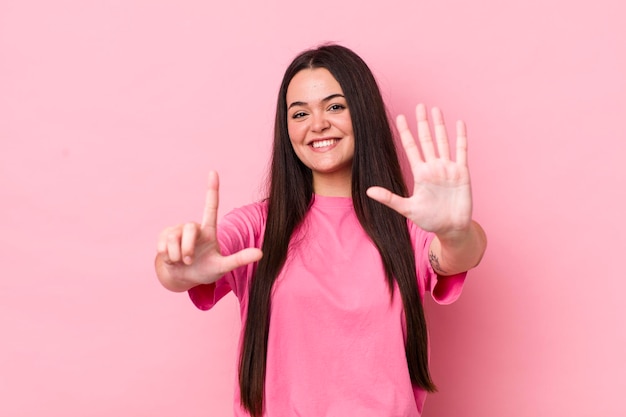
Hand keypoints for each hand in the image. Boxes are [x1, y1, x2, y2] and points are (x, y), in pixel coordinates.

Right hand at [155, 171, 262, 290]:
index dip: (212, 189)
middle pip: (189, 227)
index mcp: (209, 230)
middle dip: (187, 248)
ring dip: (177, 255)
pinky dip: (167, 256)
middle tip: (189, 261)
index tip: (213, 172)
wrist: (184, 278)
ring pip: (174, 238)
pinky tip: (171, 259)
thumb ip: (240, 259)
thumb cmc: (206, 270)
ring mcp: (177, 231)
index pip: (211, 207)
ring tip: (182, 261)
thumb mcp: (223, 266)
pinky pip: (163, 245)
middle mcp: (193, 228)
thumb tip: (261, 253)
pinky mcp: (164, 236)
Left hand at [366, 104, 472, 237]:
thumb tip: (368, 191)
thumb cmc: (429, 220)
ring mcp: (448, 168)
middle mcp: (434, 167)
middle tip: (419, 105)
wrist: (451, 228)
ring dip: (440, 126)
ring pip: (443, 141)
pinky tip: (459, 123)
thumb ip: (389, 198)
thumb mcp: (407, 209)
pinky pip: (461, 151)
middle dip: (422, 123)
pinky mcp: (462, 172)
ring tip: (436, 109)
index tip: (399, 117)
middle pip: (426, 139)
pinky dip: (460, 137)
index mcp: (420, 173)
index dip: (405, 132)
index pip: (411, 148)